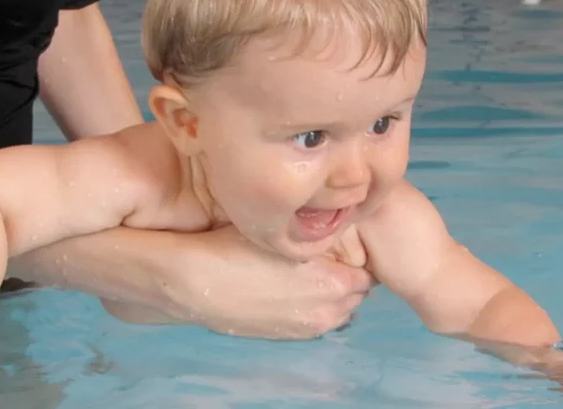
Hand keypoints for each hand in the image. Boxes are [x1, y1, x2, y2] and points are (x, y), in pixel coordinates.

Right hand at [162, 225, 375, 338]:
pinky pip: (317, 321)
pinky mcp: (288, 336)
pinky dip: (313, 306)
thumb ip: (320, 235)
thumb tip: (338, 226)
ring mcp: (308, 327)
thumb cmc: (236, 245)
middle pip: (357, 292)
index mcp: (335, 282)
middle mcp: (328, 310)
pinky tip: (290, 289)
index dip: (355, 253)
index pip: (368, 269)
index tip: (341, 242)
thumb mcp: (285, 231)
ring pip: (340, 309)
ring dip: (333, 293)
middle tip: (328, 255)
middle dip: (347, 274)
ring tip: (309, 273)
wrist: (194, 281)